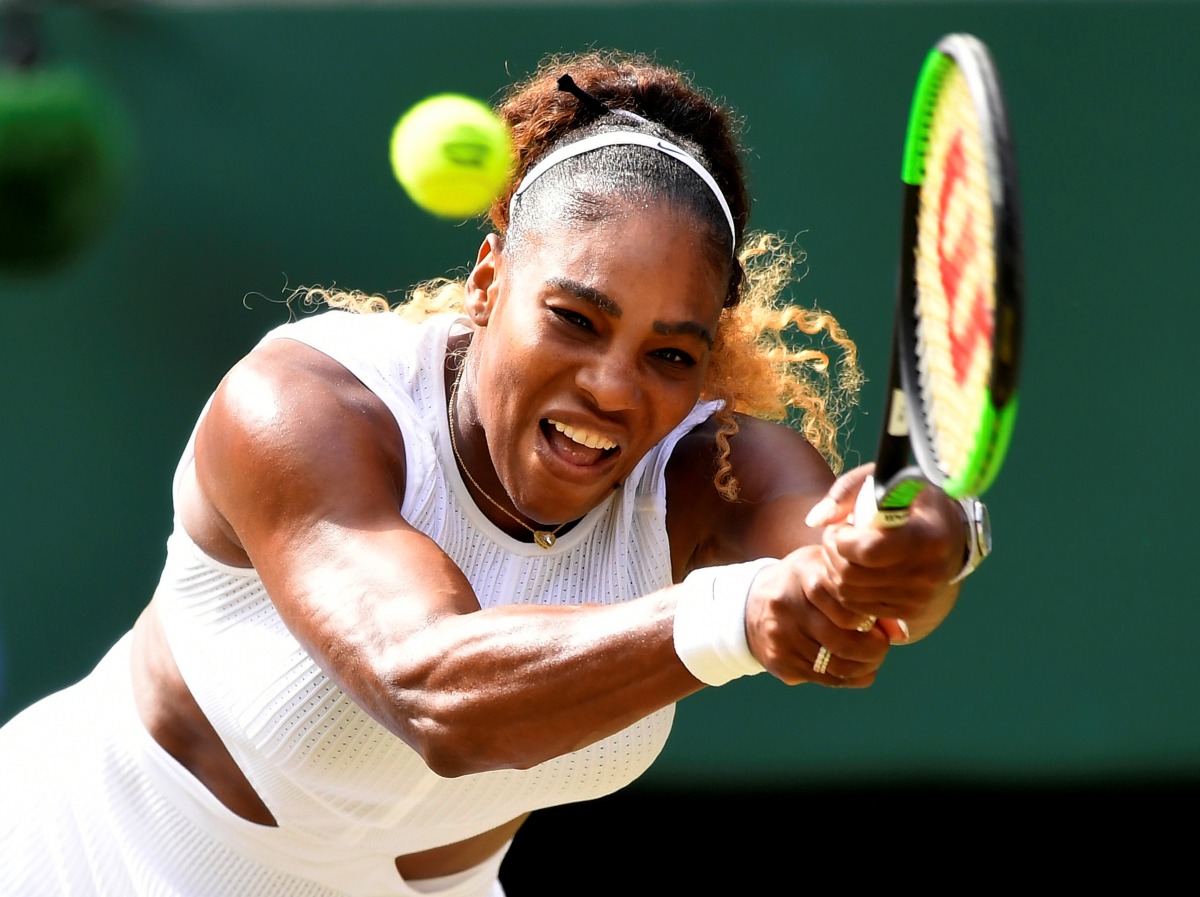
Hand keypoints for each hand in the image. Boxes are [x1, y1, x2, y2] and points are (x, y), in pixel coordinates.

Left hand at [743, 464, 965, 684]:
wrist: (949, 533)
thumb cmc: (910, 501)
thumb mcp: (884, 481)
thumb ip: (845, 492)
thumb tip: (815, 520)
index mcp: (928, 537)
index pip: (868, 550)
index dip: (842, 539)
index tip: (843, 526)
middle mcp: (928, 572)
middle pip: (852, 575)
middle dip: (830, 553)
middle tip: (835, 537)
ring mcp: (920, 596)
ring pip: (849, 593)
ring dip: (833, 570)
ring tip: (842, 550)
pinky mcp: (910, 611)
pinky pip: (857, 607)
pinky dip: (844, 588)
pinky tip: (851, 568)